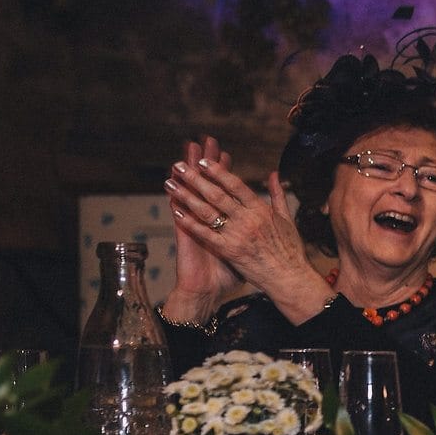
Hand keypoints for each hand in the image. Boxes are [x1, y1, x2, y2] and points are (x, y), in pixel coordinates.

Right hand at [163, 138, 243, 318]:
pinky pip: (179, 215)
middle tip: (205, 142)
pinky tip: (169, 185)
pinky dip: (174, 200)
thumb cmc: (227, 274)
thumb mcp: (245, 249)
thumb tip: (265, 218)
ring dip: (187, 174)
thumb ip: (252, 231)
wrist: (207, 292)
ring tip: (184, 154)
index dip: (225, 172)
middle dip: (207, 164)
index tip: (226, 153)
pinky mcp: (185, 236)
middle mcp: (209, 219)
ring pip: (190, 194)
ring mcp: (195, 225)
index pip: (226, 190)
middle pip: (208, 186)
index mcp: (225, 221)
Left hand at [167, 144, 326, 316]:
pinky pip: (205, 234)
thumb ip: (277, 194)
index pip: (236, 185)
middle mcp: (248, 219)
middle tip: (178, 166)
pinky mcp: (229, 251)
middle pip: (216, 194)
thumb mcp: (287, 218)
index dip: (218, 171)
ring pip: (206, 211)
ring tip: (170, 184)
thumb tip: (274, 174)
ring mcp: (237, 235)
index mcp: (261, 210)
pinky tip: (175, 212)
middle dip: (195, 178)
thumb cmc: (290, 249)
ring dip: (185, 196)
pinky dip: (189, 222)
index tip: (203, 161)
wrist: (289, 278)